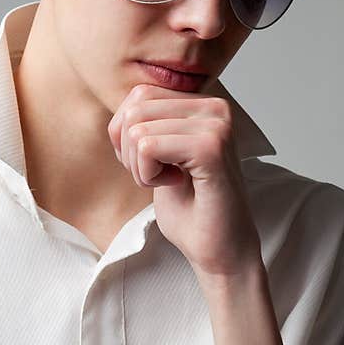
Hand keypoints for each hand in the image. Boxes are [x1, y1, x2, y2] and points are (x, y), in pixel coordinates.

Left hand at [107, 83, 261, 276]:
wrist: (219, 250)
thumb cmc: (191, 209)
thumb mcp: (161, 155)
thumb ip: (148, 124)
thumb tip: (123, 108)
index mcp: (205, 105)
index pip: (139, 95)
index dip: (128, 135)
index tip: (155, 164)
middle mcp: (215, 107)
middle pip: (134, 109)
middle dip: (130, 151)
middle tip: (159, 176)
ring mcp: (216, 125)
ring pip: (136, 128)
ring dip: (140, 166)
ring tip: (170, 181)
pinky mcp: (210, 147)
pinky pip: (147, 147)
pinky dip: (147, 174)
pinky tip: (174, 185)